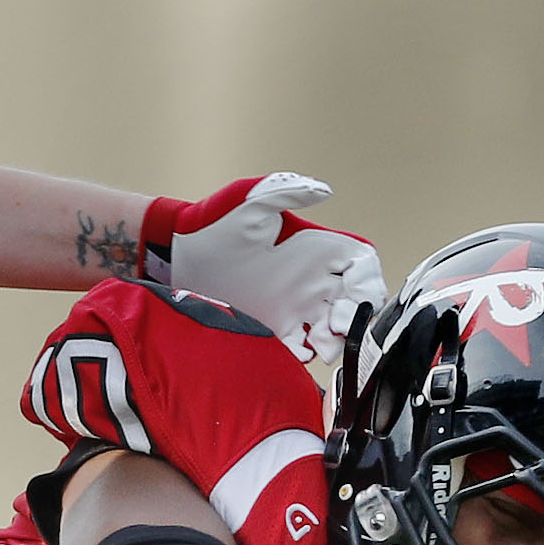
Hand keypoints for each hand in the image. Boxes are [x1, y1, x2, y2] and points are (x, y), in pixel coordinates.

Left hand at [142, 174, 388, 366]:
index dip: (369, 283)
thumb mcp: (248, 201)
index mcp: (315, 249)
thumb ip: (285, 191)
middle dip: (356, 319)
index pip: (361, 267)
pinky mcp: (271, 326)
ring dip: (334, 341)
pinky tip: (294, 353)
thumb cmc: (211, 220)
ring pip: (332, 330)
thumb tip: (324, 190)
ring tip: (319, 345)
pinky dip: (303, 354)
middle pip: (355, 304)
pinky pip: (298, 347)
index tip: (358, 296)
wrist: (174, 253)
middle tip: (337, 326)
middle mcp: (310, 279)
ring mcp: (293, 305)